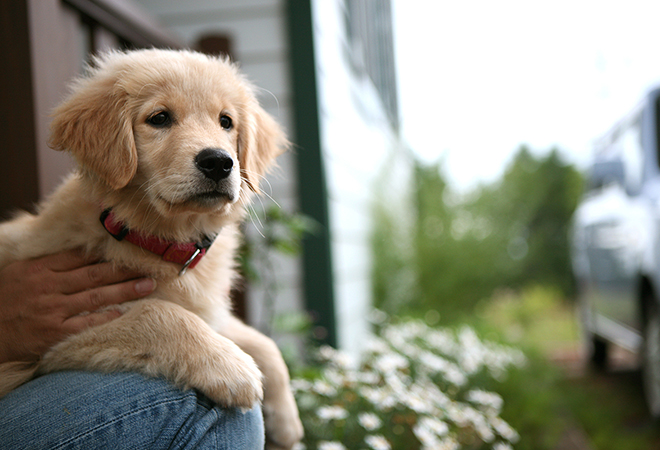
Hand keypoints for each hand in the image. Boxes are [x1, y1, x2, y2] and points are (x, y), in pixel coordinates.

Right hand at [0, 250, 155, 362]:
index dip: (108, 253)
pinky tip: (125, 311)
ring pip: (96, 297)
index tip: (131, 248)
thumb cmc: (5, 300)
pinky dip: (106, 317)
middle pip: (94, 274)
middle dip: (124, 270)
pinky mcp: (54, 333)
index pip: (80, 256)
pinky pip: (86, 323)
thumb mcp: (21, 272)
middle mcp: (48, 286)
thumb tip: (83, 250)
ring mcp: (52, 310)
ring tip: (147, 284)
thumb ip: (50, 262)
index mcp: (40, 268)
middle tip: (150, 265)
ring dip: (125, 290)